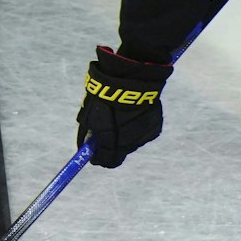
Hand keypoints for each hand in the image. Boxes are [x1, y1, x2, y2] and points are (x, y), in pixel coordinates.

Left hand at [74, 47, 170, 168]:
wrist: (131, 79)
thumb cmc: (105, 95)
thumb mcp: (90, 114)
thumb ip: (88, 133)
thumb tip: (85, 145)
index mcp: (111, 142)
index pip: (106, 161)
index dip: (100, 158)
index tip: (95, 154)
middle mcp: (129, 143)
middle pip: (120, 152)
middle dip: (113, 145)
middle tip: (108, 132)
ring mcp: (144, 135)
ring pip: (133, 141)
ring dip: (127, 134)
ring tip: (122, 115)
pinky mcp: (155, 127)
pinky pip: (144, 131)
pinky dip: (138, 125)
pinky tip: (134, 111)